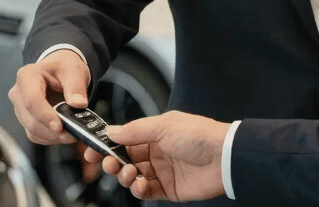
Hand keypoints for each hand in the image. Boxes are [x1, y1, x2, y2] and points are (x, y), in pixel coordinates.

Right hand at [8, 49, 90, 144]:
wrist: (59, 70)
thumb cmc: (64, 67)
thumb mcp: (74, 71)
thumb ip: (76, 87)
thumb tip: (78, 104)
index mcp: (27, 76)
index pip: (32, 100)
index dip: (45, 116)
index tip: (60, 127)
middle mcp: (18, 92)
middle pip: (30, 118)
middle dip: (51, 130)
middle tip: (72, 134)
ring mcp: (19, 107)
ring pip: (31, 129)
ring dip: (51, 136)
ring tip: (71, 135)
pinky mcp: (24, 118)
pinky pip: (34, 134)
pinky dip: (49, 138)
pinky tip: (62, 134)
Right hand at [84, 111, 231, 201]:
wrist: (225, 157)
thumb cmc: (199, 135)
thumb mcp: (163, 126)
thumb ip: (134, 130)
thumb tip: (110, 131)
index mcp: (155, 134)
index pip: (124, 140)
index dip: (108, 145)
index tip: (93, 149)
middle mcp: (157, 153)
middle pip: (125, 160)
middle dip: (112, 162)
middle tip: (107, 163)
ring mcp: (163, 172)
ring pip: (133, 177)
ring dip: (125, 176)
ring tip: (129, 173)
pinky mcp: (169, 190)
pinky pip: (147, 192)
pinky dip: (139, 190)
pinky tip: (141, 184)